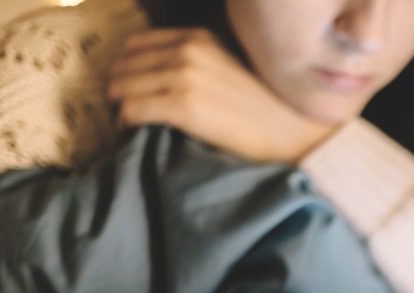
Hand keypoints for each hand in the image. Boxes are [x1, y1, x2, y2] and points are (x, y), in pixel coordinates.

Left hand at [107, 28, 333, 162]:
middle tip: (123, 110)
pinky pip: (132, 111)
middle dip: (118, 88)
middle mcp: (188, 50)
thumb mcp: (232, 67)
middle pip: (124, 65)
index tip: (129, 89)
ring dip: (119, 108)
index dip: (127, 68)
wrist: (295, 133)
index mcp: (199, 37)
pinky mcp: (184, 107)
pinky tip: (132, 134)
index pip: (137, 44)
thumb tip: (166, 75)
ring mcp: (184, 77)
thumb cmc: (269, 109)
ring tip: (127, 124)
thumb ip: (200, 61)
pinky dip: (126, 124)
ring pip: (121, 88)